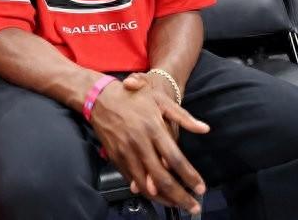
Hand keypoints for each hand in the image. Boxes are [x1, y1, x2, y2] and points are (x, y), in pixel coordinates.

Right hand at [91, 81, 208, 213]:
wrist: (99, 98)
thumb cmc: (132, 97)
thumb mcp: (159, 100)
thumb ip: (183, 116)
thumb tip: (205, 129)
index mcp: (152, 129)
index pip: (175, 159)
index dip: (189, 176)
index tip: (201, 188)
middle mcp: (139, 144)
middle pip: (162, 178)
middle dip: (180, 196)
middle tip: (193, 206)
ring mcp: (125, 153)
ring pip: (146, 185)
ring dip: (164, 199)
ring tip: (178, 205)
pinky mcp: (116, 158)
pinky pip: (132, 180)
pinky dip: (146, 192)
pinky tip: (157, 196)